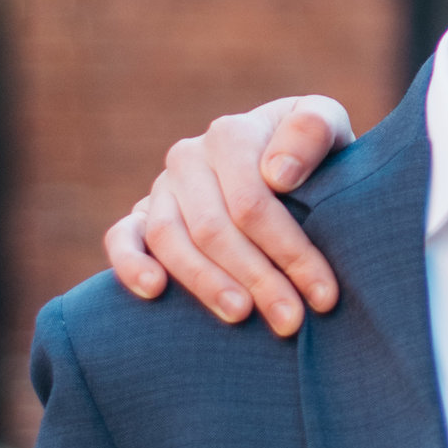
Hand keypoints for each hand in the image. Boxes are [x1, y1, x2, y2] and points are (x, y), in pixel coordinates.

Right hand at [103, 99, 350, 335]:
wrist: (289, 165)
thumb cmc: (313, 154)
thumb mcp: (327, 126)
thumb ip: (312, 131)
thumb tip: (278, 175)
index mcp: (230, 134)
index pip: (254, 202)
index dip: (290, 251)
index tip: (323, 294)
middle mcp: (189, 158)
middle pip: (215, 228)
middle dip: (258, 279)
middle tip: (291, 321)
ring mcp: (161, 188)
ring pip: (171, 240)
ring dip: (205, 283)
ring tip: (241, 315)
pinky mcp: (141, 217)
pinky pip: (121, 239)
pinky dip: (130, 264)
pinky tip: (154, 291)